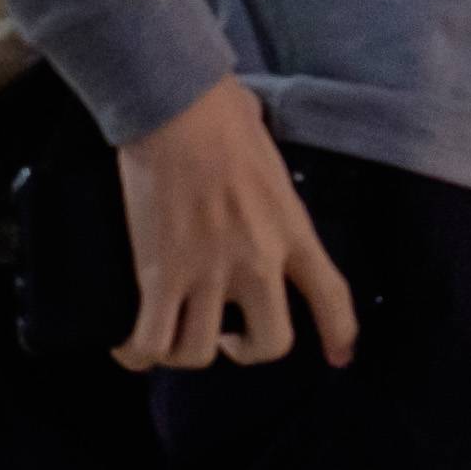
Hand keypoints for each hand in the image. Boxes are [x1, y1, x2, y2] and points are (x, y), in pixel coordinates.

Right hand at [113, 77, 358, 371]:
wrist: (178, 111)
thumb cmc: (224, 116)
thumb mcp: (270, 159)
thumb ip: (269, 181)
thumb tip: (252, 150)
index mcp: (294, 232)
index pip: (333, 295)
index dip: (340, 334)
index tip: (339, 358)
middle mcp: (260, 262)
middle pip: (271, 344)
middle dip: (247, 351)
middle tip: (224, 335)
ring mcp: (209, 273)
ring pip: (199, 354)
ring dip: (183, 353)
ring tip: (172, 336)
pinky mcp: (160, 275)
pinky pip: (150, 342)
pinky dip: (137, 354)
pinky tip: (129, 348)